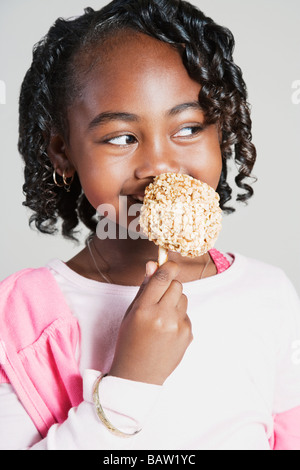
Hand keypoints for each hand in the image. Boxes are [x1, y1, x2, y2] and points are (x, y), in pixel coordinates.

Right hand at [109, 260, 192, 384]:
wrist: (139, 375)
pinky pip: (186, 315)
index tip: (169, 264)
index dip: (168, 267)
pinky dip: (178, 318)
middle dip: (169, 287)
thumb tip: (152, 265)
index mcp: (144, 310)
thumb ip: (144, 288)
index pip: (162, 278)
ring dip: (175, 302)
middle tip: (159, 298)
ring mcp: (177, 327)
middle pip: (177, 285)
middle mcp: (163, 317)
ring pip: (183, 298)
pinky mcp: (188, 335)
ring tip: (162, 318)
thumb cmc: (130, 342)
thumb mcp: (131, 313)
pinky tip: (167, 331)